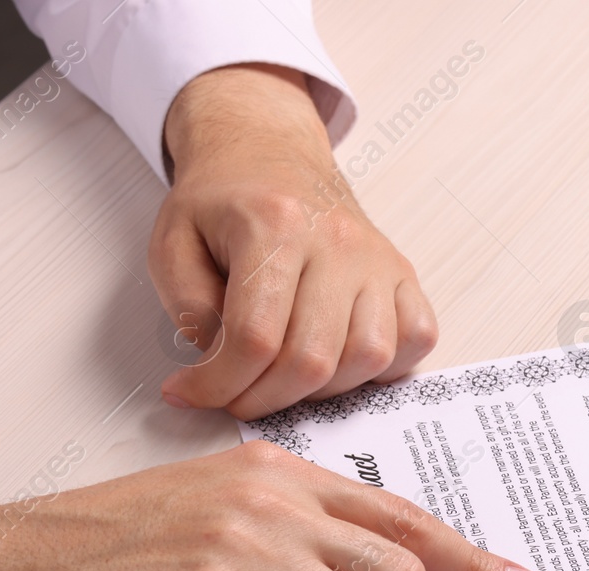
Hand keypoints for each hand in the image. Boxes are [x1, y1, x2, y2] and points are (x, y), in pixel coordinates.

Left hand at [150, 64, 436, 420]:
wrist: (269, 153)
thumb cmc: (224, 201)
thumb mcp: (171, 243)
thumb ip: (189, 310)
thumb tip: (222, 370)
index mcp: (275, 226)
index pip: (254, 337)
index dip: (220, 384)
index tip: (194, 395)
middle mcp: (338, 241)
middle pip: (313, 358)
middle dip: (266, 398)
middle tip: (237, 398)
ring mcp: (378, 259)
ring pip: (369, 357)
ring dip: (324, 390)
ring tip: (288, 378)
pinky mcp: (403, 272)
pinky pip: (417, 338)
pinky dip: (385, 366)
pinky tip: (343, 361)